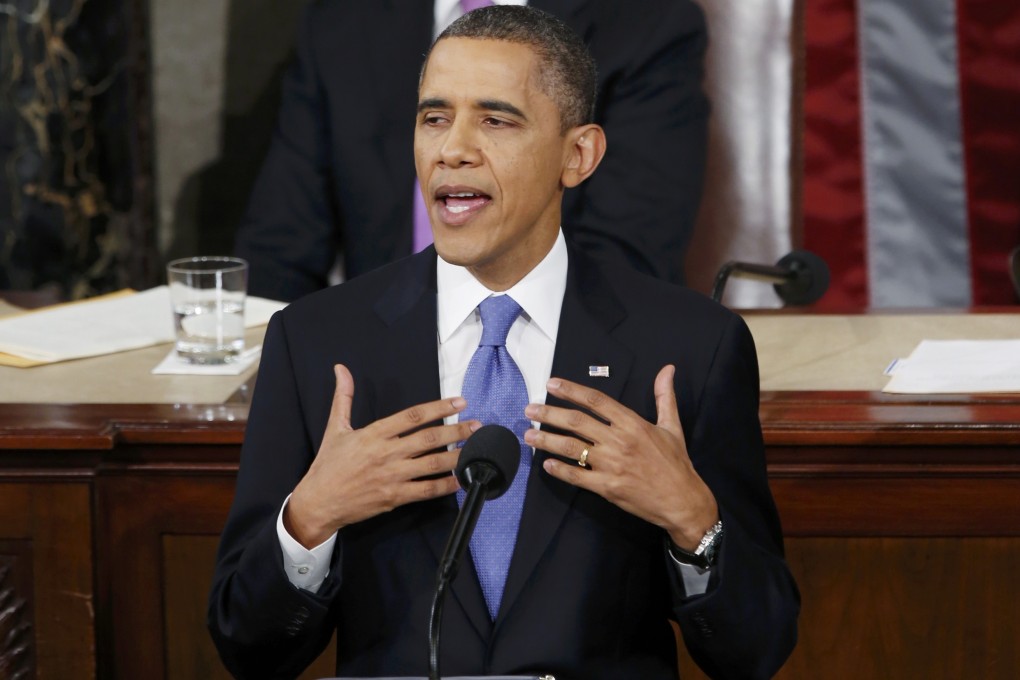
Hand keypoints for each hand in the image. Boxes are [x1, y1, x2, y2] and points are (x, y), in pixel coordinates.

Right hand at [285, 364, 478, 547]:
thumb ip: (344, 398)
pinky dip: (445, 485)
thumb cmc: (328, 466)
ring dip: (457, 456)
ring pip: (432, 464)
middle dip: (457, 431)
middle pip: (429, 439)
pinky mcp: (395, 497)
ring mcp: (392, 476)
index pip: (413, 416)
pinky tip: (460, 480)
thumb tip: (341, 369)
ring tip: (477, 449)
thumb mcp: (336, 428)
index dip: (439, 407)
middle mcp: (386, 454)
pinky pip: (425, 490)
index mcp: (374, 434)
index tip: (459, 402)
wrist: (318, 502)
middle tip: (478, 425)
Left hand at [524, 365, 717, 549]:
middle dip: (549, 413)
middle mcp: (618, 441)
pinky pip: (577, 476)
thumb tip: (667, 369)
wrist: (683, 501)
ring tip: (528, 435)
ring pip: (572, 448)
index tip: (551, 384)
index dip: (571, 390)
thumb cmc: (676, 463)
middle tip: (529, 410)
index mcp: (633, 423)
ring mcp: (611, 465)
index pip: (596, 401)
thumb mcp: (672, 426)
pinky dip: (559, 470)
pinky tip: (546, 463)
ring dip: (547, 440)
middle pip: (576, 421)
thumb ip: (664, 397)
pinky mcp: (607, 487)